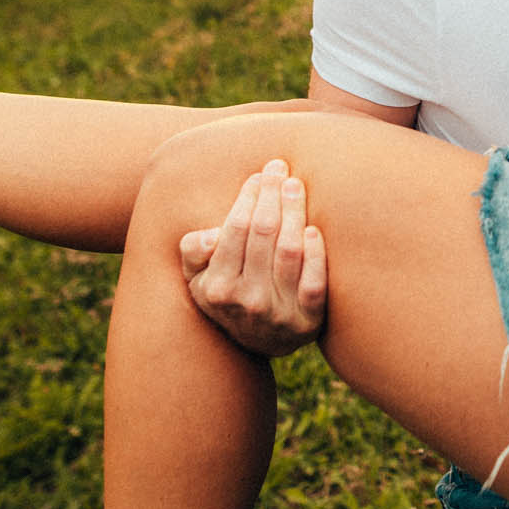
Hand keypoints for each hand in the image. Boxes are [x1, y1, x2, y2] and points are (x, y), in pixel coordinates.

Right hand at [179, 158, 327, 356]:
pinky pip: (314, 284)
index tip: (259, 176)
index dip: (249, 198)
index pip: (236, 230)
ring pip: (289, 252)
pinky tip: (315, 229)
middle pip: (264, 234)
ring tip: (296, 186)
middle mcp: (246, 300)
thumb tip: (211, 236)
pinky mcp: (308, 322)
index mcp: (216, 287)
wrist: (261, 340)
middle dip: (272, 195)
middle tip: (280, 168)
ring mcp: (278, 313)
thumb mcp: (196, 277)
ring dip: (294, 213)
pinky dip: (316, 255)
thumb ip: (193, 251)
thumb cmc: (229, 292)